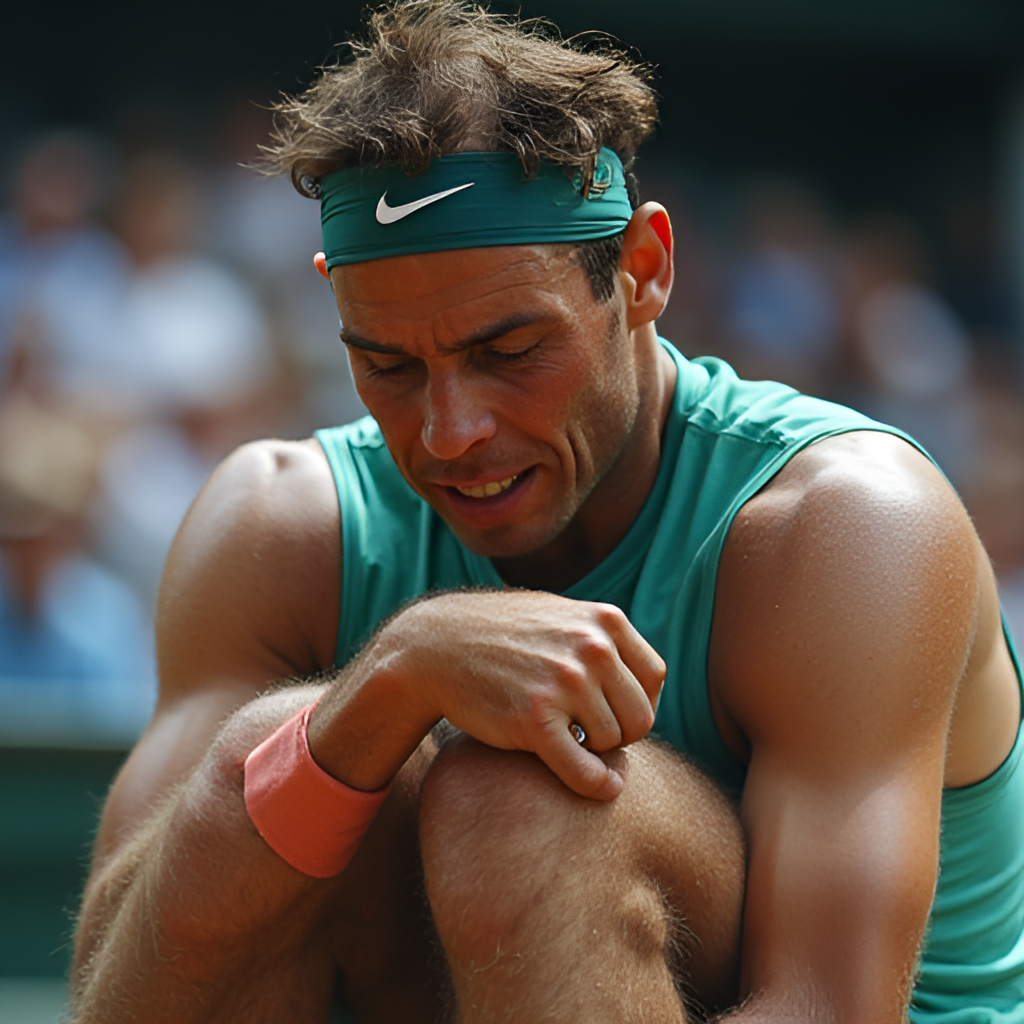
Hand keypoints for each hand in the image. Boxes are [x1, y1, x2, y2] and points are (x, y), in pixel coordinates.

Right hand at [386, 590, 665, 799]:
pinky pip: (586, 771)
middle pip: (640, 718)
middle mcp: (591, 647)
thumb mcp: (560, 617)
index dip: (635, 703)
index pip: (653, 680)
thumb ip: (605, 639)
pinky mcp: (534, 720)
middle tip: (584, 732)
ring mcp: (564, 682)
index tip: (607, 712)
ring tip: (561, 734)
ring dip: (592, 750)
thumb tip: (654, 682)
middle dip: (617, 733)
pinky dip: (594, 786)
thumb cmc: (502, 636)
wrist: (434, 646)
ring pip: (613, 744)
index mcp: (605, 620)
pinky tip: (594, 785)